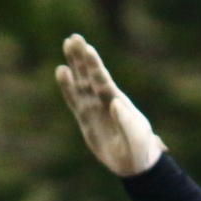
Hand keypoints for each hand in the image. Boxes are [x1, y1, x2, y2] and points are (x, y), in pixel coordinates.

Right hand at [55, 34, 164, 176]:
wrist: (134, 162)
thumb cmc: (139, 147)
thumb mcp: (136, 136)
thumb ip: (126, 121)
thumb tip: (114, 103)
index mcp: (118, 102)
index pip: (103, 81)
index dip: (95, 66)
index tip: (88, 49)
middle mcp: (104, 101)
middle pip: (90, 76)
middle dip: (82, 58)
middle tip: (74, 38)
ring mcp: (93, 108)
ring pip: (81, 83)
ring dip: (74, 65)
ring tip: (67, 44)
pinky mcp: (85, 118)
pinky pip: (73, 100)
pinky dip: (67, 87)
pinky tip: (61, 71)